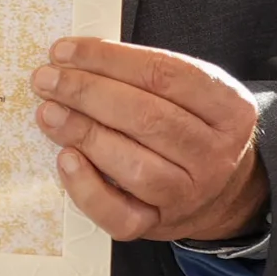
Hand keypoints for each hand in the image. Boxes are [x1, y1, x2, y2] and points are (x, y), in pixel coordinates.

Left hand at [29, 38, 268, 241]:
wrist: (223, 193)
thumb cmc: (193, 129)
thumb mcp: (193, 93)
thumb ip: (145, 73)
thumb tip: (75, 58)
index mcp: (230, 109)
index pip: (164, 74)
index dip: (108, 59)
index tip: (64, 50)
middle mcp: (215, 153)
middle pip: (146, 117)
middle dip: (87, 93)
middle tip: (47, 79)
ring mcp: (189, 194)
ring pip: (134, 166)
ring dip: (84, 134)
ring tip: (49, 113)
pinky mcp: (159, 225)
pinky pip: (119, 215)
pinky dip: (87, 188)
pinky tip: (66, 159)